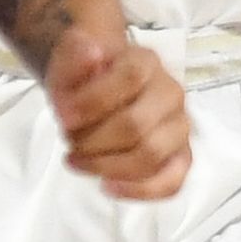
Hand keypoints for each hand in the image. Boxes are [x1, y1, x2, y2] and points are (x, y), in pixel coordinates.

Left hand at [44, 31, 190, 199]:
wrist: (95, 88)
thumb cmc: (84, 77)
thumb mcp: (68, 60)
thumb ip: (74, 55)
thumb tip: (91, 51)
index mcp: (146, 62)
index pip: (128, 80)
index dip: (92, 102)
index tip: (61, 116)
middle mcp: (170, 93)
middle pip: (136, 125)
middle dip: (92, 140)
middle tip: (68, 140)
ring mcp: (178, 126)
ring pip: (150, 156)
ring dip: (106, 165)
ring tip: (77, 160)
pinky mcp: (179, 156)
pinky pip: (170, 182)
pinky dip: (139, 190)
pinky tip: (107, 186)